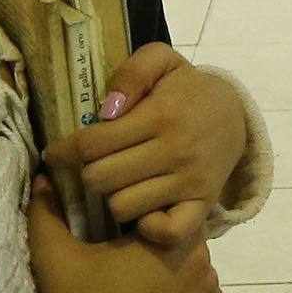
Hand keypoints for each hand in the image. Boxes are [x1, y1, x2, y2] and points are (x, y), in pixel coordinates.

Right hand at [26, 180, 224, 292]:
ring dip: (174, 265)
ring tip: (138, 282)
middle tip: (126, 255)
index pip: (166, 206)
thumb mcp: (54, 256)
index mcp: (170, 237)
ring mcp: (211, 291)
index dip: (144, 212)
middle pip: (182, 233)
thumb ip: (45, 211)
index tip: (120, 227)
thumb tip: (42, 178)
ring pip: (194, 262)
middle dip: (158, 239)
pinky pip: (201, 292)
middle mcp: (203, 260)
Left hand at [48, 46, 253, 235]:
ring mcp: (190, 182)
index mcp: (161, 115)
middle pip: (99, 179)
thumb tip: (106, 111)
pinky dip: (146, 226)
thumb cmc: (186, 88)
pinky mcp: (202, 205)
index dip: (63, 151)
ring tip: (119, 181)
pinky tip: (141, 210)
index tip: (55, 154)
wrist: (235, 115)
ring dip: (112, 196)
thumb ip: (131, 73)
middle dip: (86, 171)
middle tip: (94, 164)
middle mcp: (176, 151)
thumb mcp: (161, 60)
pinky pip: (165, 231)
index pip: (92, 143)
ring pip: (121, 206)